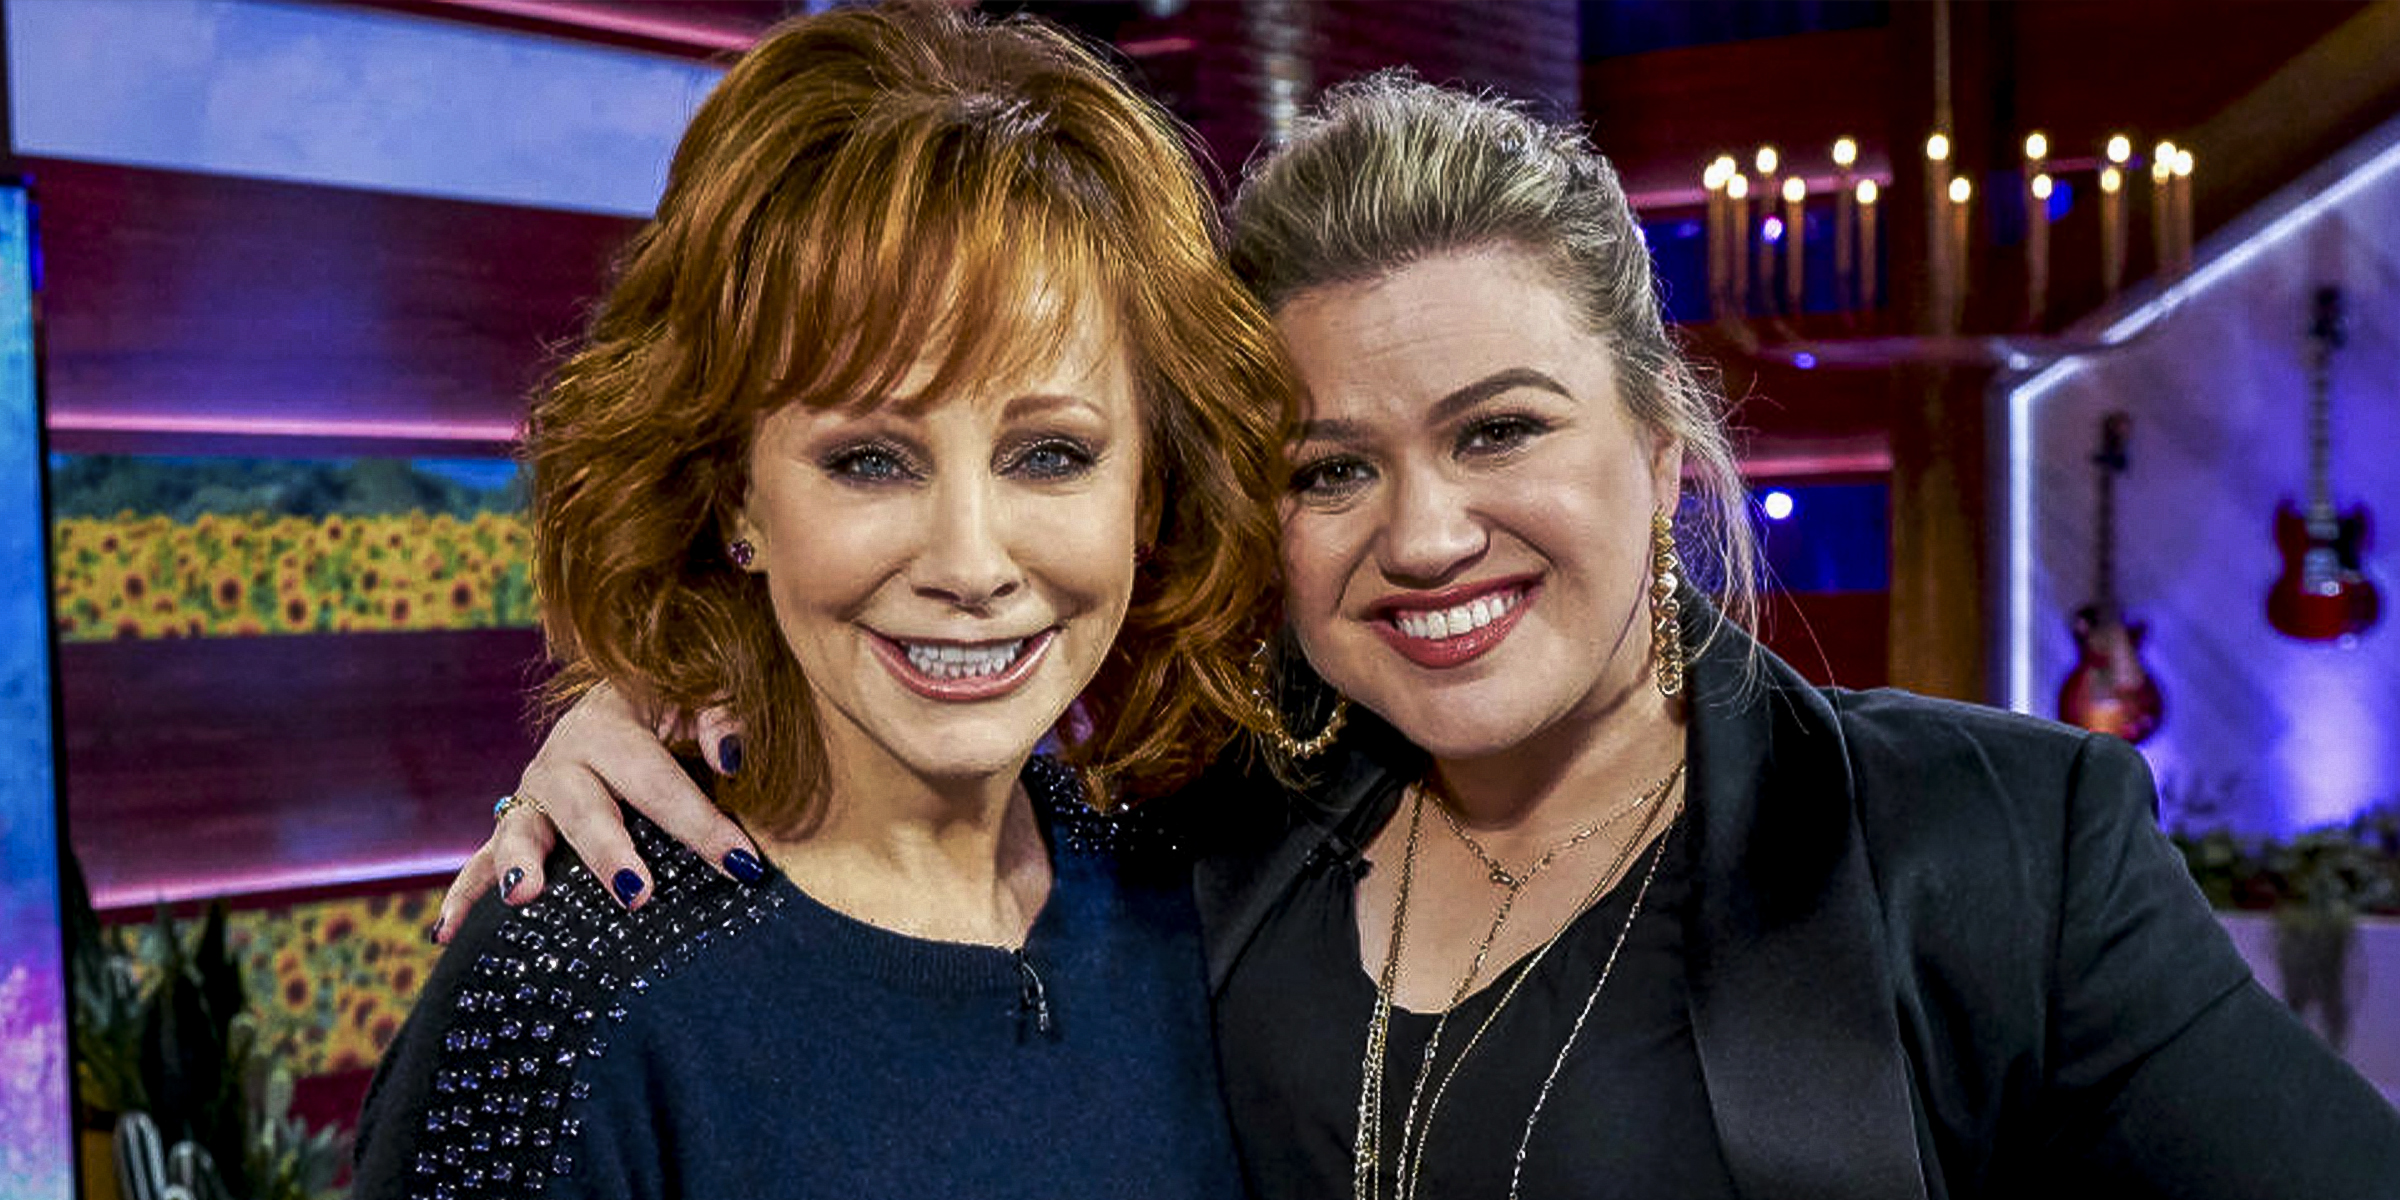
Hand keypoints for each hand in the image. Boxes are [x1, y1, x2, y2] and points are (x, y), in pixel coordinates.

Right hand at [432, 682, 756, 943]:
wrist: (623, 696)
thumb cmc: (677, 704)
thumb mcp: (703, 697)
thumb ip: (722, 717)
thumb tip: (731, 756)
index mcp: (611, 722)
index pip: (659, 779)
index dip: (702, 823)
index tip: (744, 867)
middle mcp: (563, 756)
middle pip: (585, 807)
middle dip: (609, 853)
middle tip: (638, 895)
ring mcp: (532, 793)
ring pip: (523, 830)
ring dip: (523, 863)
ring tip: (525, 895)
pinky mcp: (518, 822)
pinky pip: (481, 860)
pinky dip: (464, 896)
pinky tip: (448, 935)